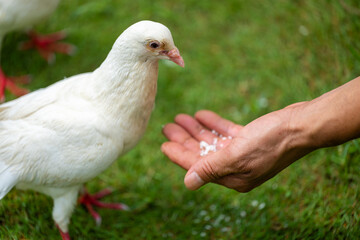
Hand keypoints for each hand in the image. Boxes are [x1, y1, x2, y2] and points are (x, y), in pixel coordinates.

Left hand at [161, 107, 312, 191]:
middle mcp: (237, 167)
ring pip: (213, 141)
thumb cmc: (271, 141)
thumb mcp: (238, 155)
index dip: (179, 155)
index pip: (198, 167)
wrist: (302, 126)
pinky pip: (226, 133)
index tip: (163, 144)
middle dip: (184, 140)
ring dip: (196, 130)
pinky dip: (214, 124)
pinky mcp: (250, 139)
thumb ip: (211, 168)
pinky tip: (201, 115)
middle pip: (203, 153)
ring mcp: (244, 153)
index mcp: (233, 177)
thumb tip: (188, 183)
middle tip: (167, 126)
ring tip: (180, 118)